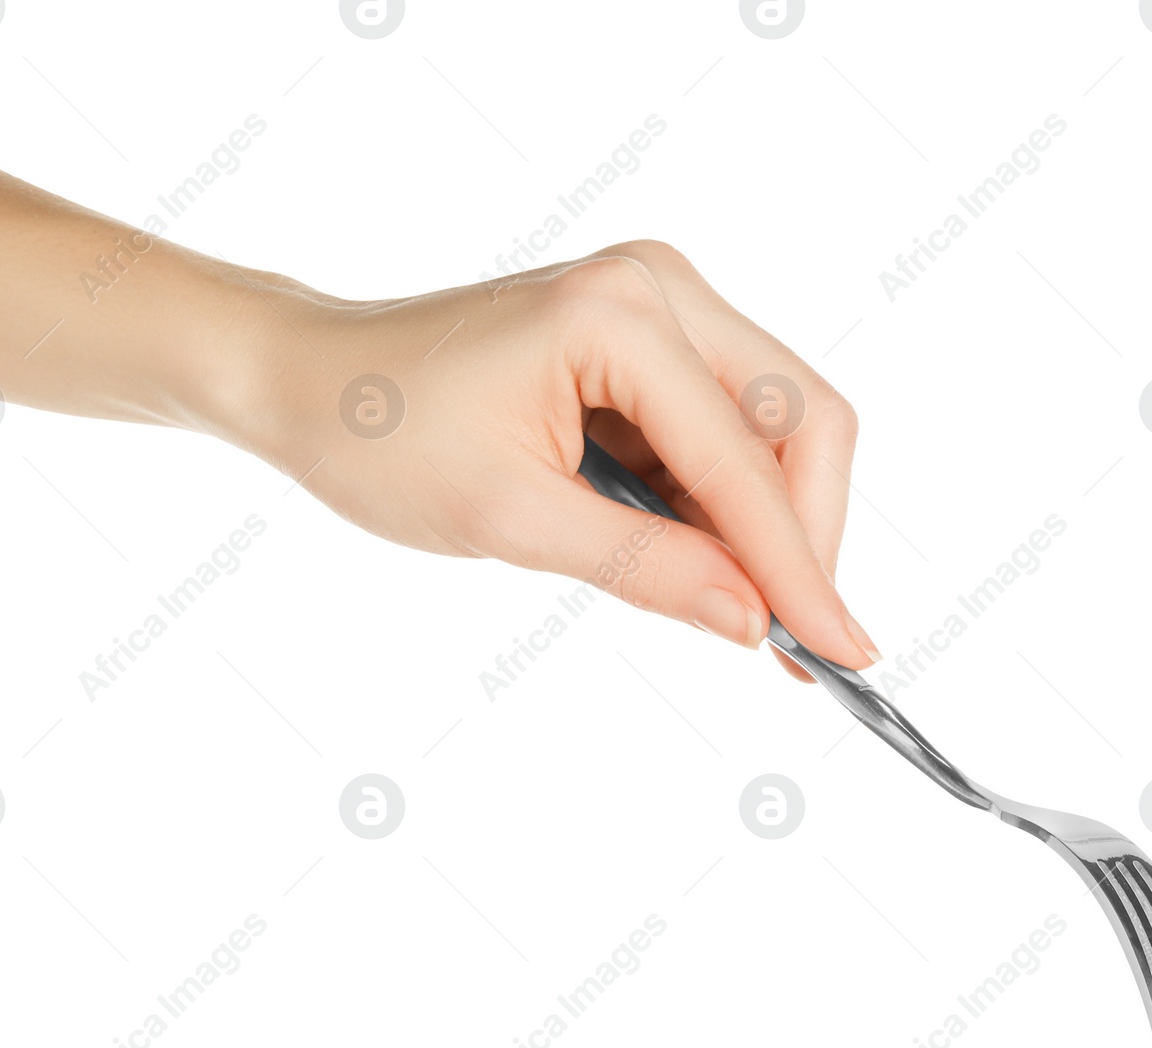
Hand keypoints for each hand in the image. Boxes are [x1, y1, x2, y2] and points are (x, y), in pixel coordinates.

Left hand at [220, 241, 879, 671]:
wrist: (310, 383)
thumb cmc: (381, 435)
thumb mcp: (510, 520)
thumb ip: (645, 567)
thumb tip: (754, 624)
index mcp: (620, 316)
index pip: (744, 462)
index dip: (799, 568)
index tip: (840, 654)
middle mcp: (658, 290)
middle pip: (798, 422)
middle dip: (805, 537)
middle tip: (801, 646)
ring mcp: (657, 308)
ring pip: (772, 431)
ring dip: (768, 526)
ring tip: (747, 619)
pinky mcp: (646, 342)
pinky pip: (723, 432)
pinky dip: (725, 507)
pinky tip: (705, 567)